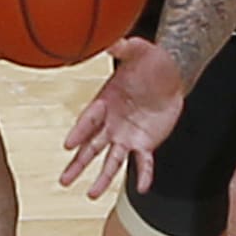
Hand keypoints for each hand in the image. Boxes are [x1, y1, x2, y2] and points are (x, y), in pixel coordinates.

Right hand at [60, 38, 183, 198]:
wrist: (171, 74)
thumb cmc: (151, 62)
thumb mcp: (139, 51)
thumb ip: (125, 48)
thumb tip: (111, 40)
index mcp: (105, 102)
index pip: (89, 120)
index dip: (80, 132)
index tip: (69, 144)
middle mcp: (111, 123)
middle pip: (92, 147)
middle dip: (78, 164)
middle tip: (63, 181)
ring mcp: (126, 136)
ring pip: (112, 161)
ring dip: (103, 178)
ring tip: (92, 194)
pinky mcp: (145, 143)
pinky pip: (143, 162)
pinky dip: (144, 175)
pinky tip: (142, 188)